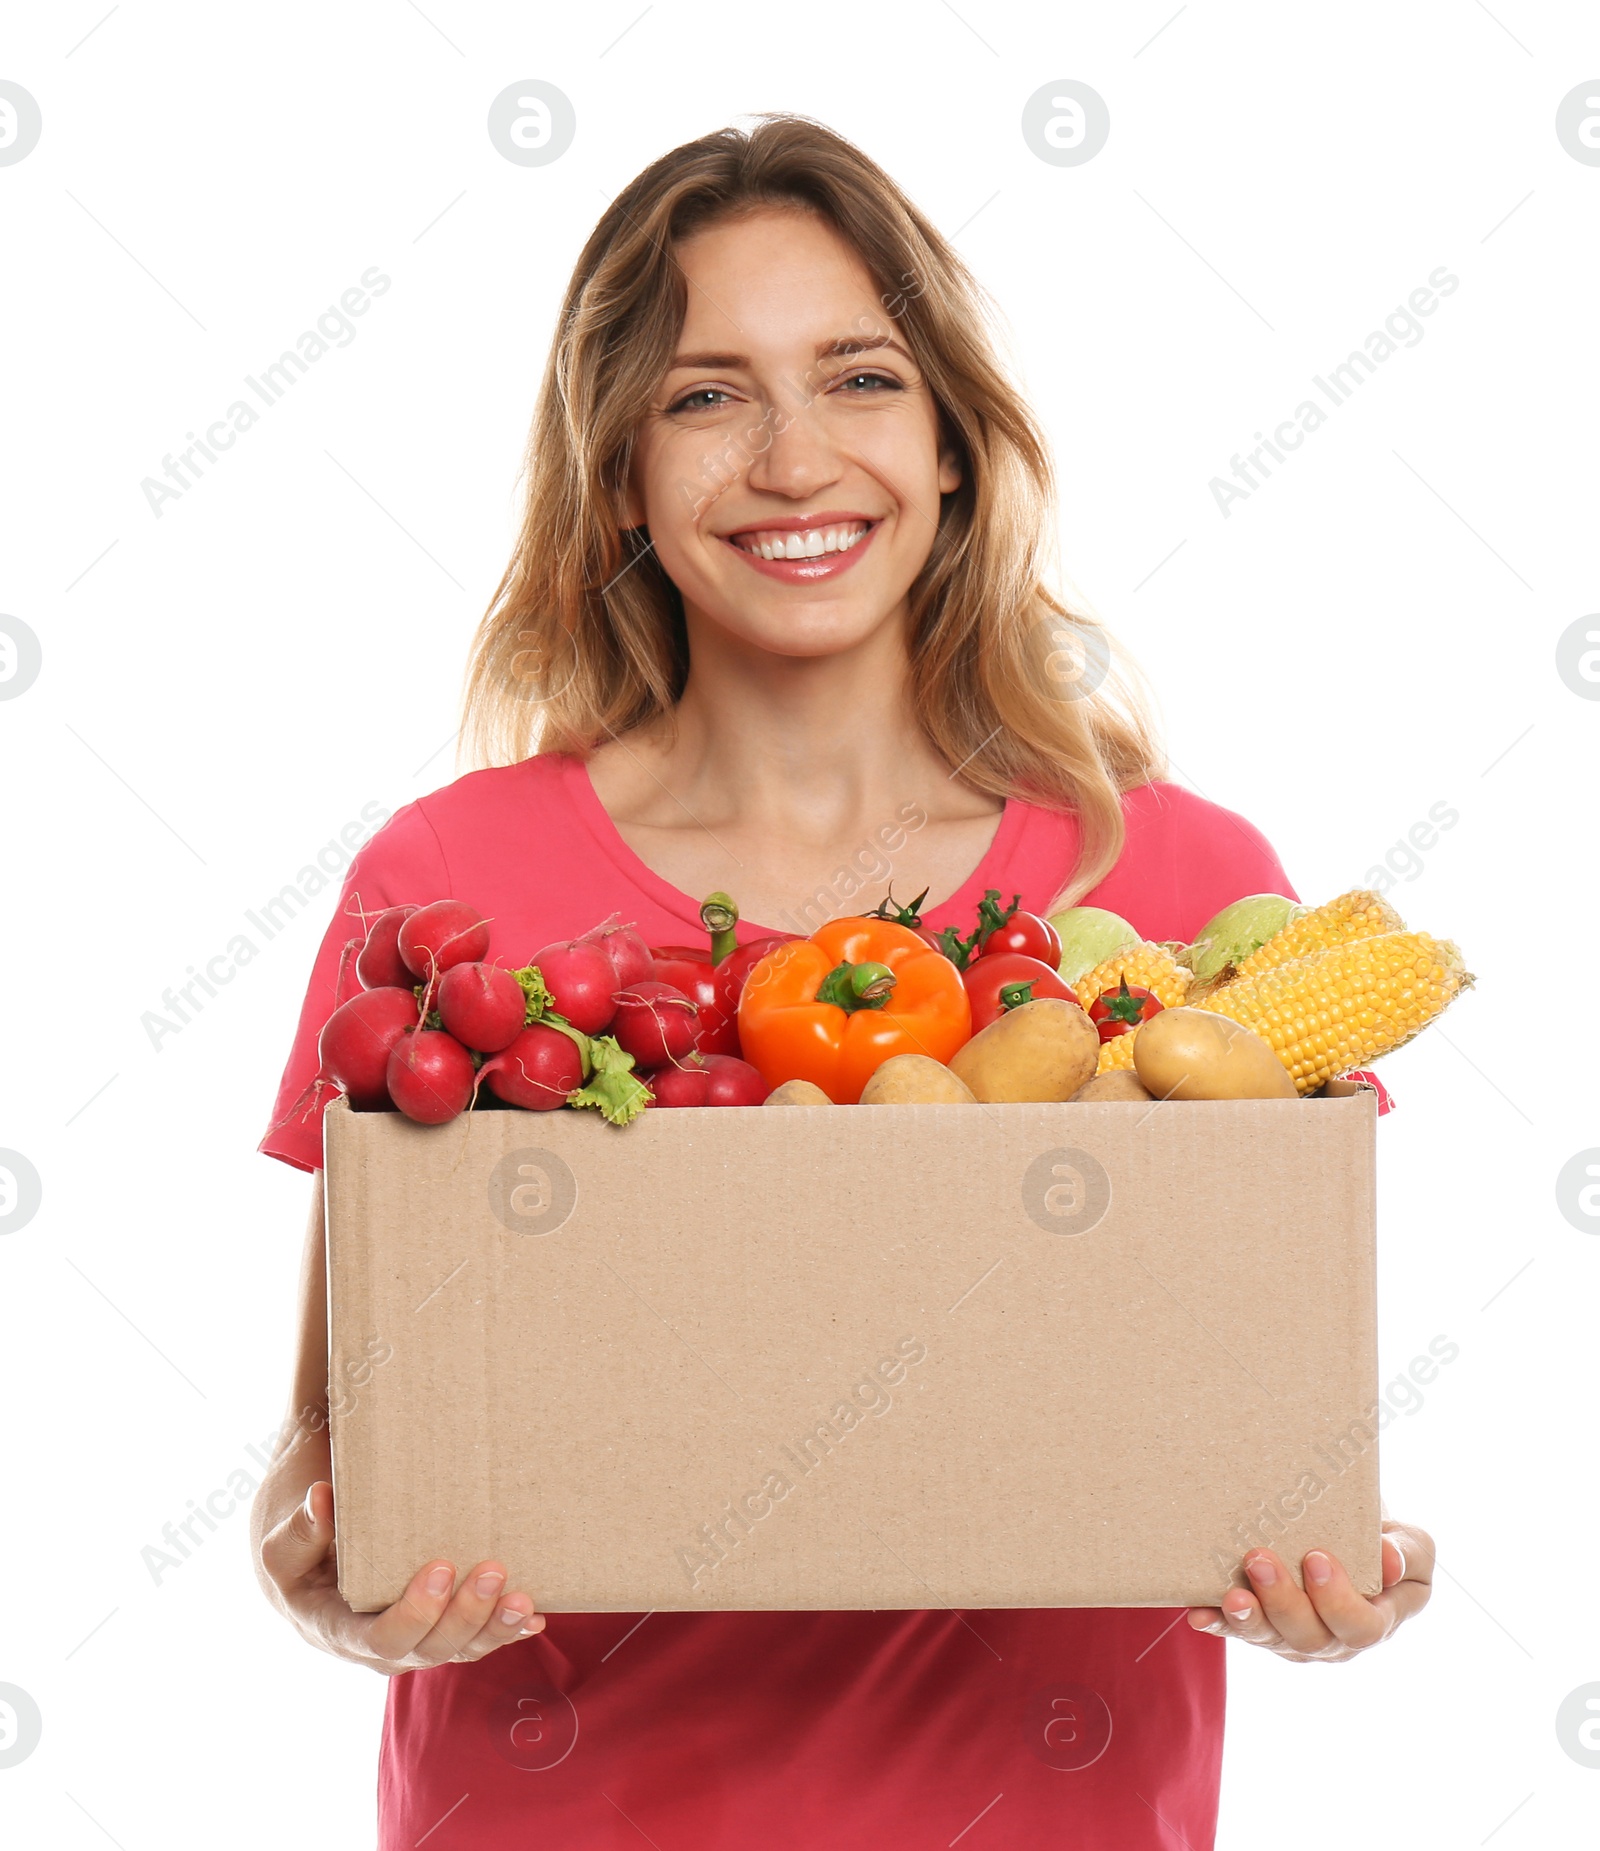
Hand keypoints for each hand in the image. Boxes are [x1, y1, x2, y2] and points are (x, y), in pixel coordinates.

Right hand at [260, 1480, 545, 1674]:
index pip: (380, 1638)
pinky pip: (473, 1640)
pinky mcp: (436, 1629)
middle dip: (466, 1616)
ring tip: (525, 1599)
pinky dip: (505, 1631)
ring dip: (495, 1628)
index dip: (415, 1612)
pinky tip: (535, 1617)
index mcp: (335, 1630)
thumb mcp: (280, 1542)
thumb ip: (299, 1529)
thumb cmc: (295, 1547)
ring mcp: (410, 1642)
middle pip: (428, 1650)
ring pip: (457, 1649)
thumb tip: (321, 1498)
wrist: (306, 1559)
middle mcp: (376, 1648)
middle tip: (493, 1570)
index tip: (442, 1567)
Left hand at [1185, 1520, 1433, 1661]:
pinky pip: (1239, 1630)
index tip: (1315, 1557)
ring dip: (1248, 1617)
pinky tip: (1199, 1613)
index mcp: (1379, 1620)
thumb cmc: (1383, 1539)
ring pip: (1272, 1638)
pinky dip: (1218, 1622)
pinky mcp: (1264, 1628)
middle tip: (1260, 1559)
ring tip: (1230, 1593)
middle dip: (1283, 1601)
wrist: (1345, 1532)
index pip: (1361, 1626)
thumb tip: (1388, 1560)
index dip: (1337, 1599)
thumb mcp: (1410, 1542)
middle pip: (1310, 1637)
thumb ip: (1406, 1553)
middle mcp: (1337, 1639)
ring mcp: (1297, 1637)